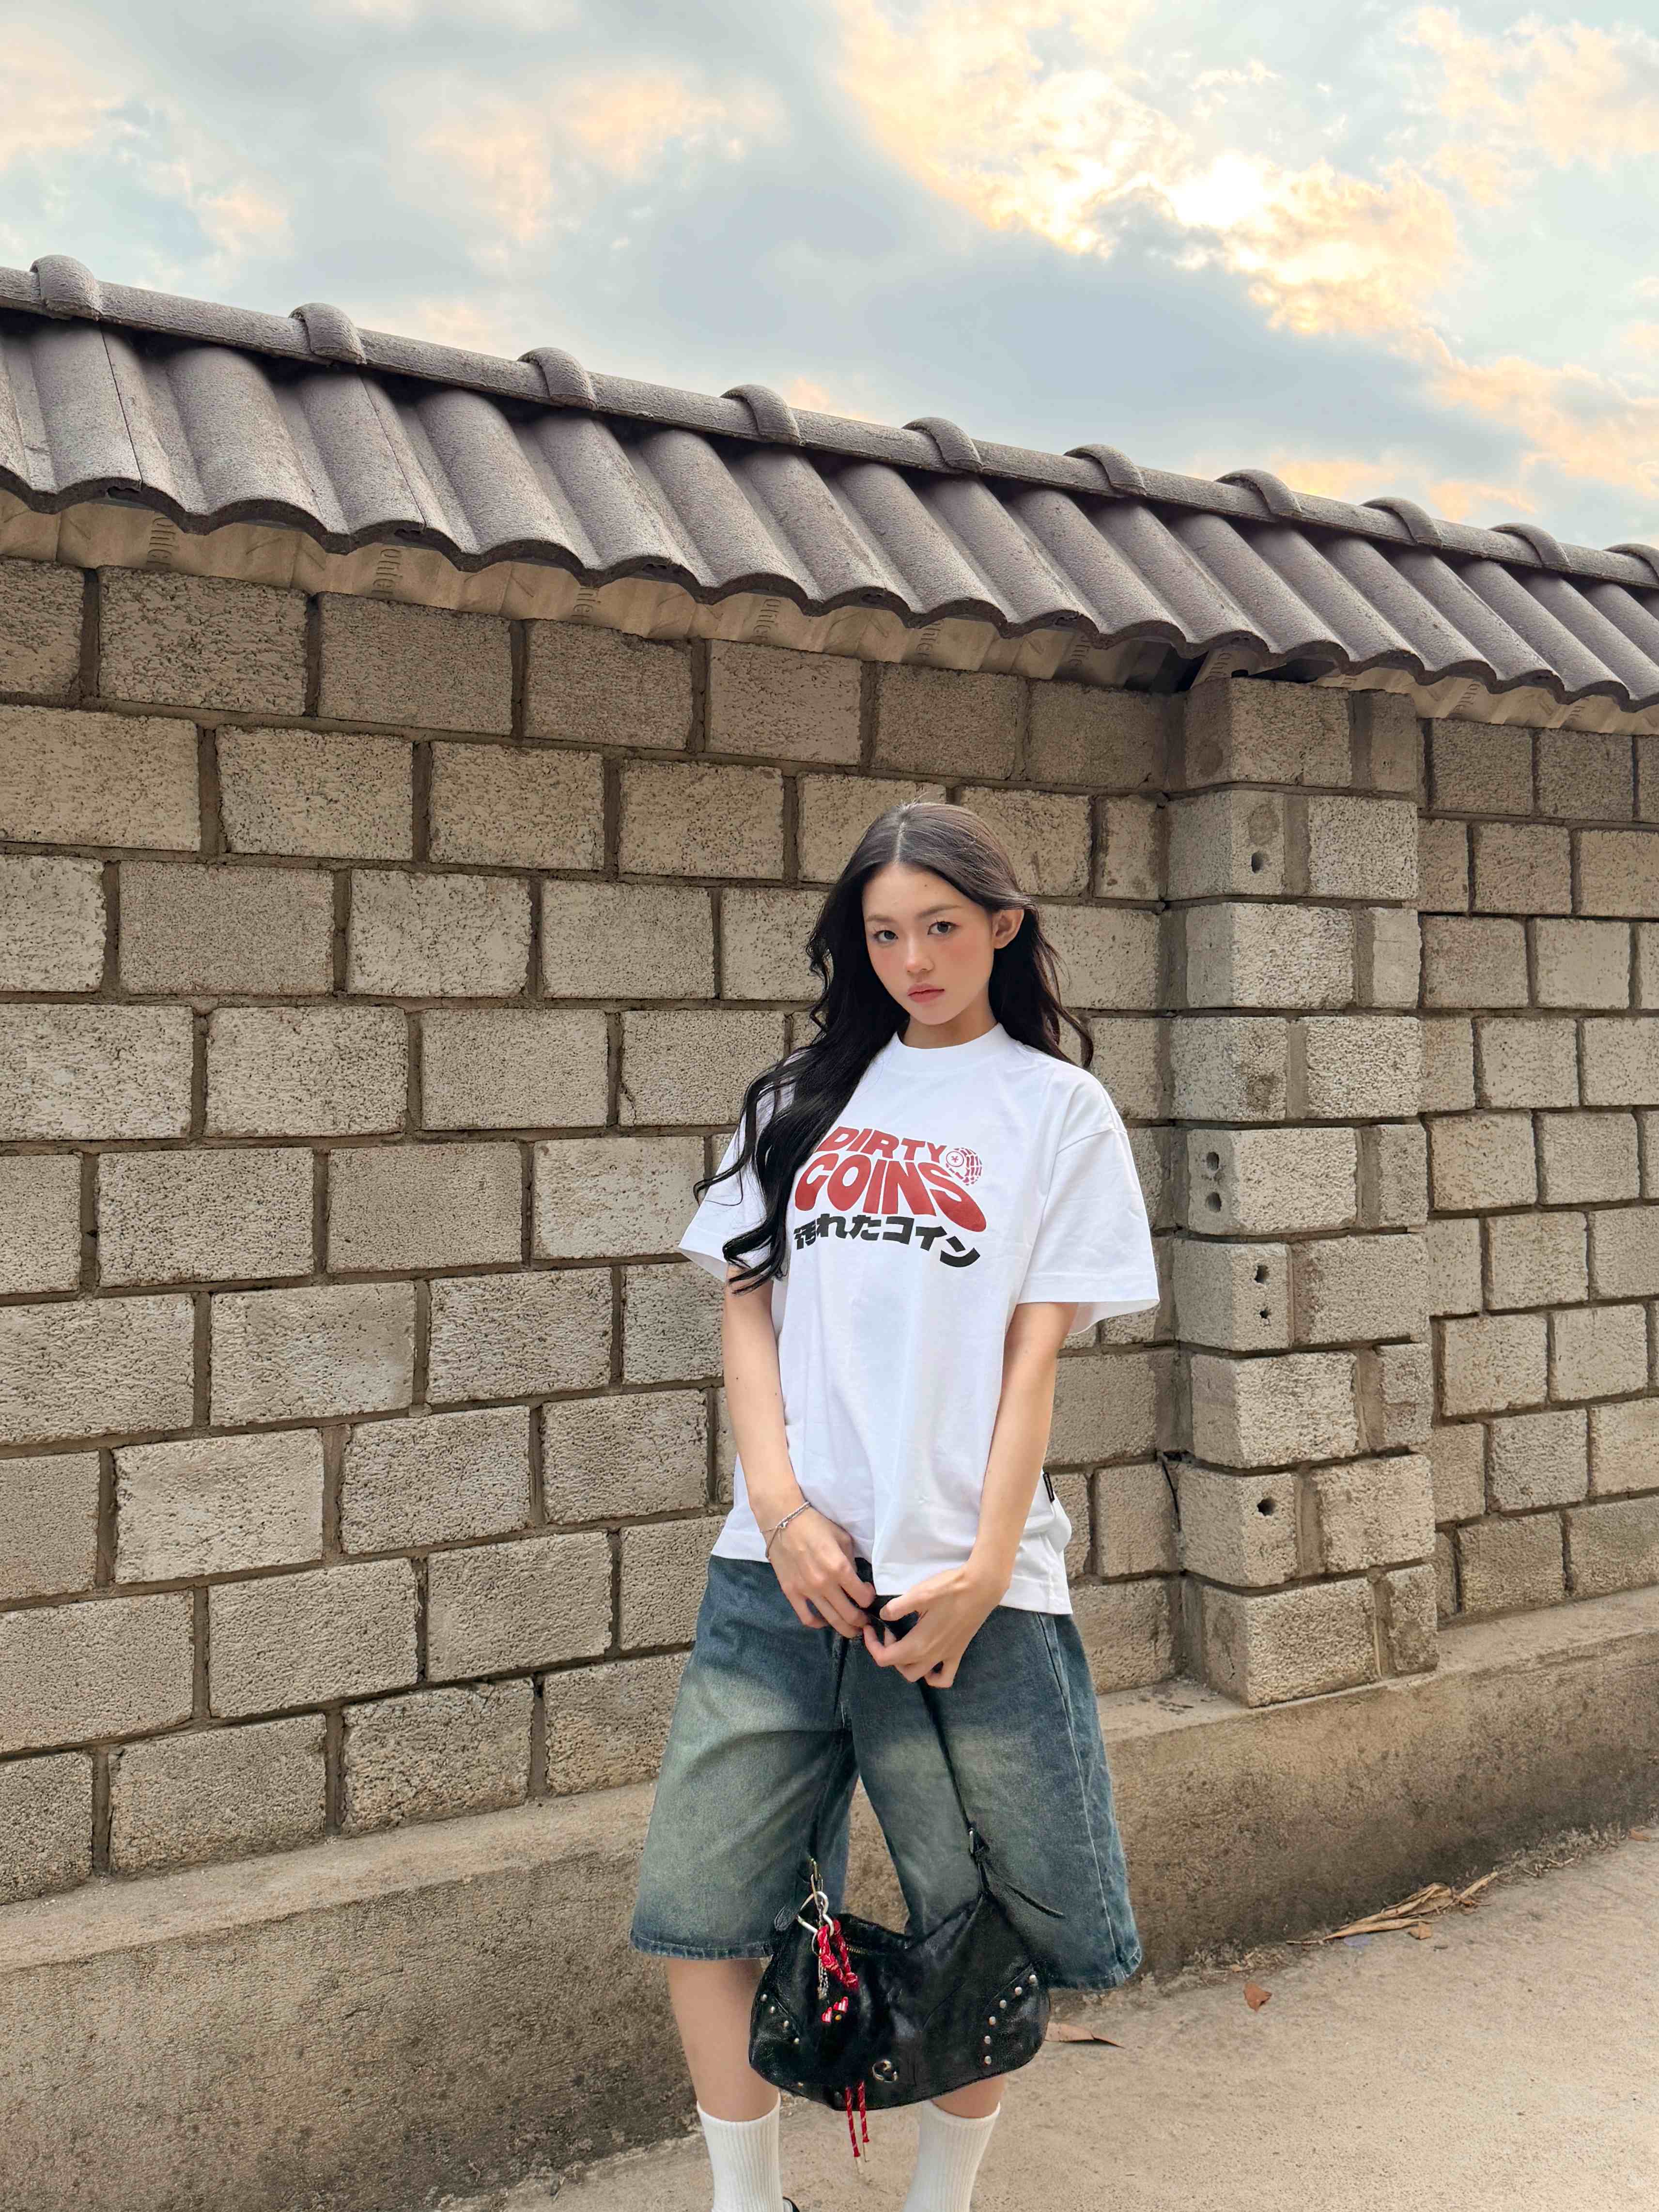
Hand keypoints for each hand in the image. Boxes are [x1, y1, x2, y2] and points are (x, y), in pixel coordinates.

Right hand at [768, 1506, 875, 1635]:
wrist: (783, 1521)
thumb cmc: (815, 1525)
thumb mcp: (842, 1538)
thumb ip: (851, 1561)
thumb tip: (856, 1579)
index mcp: (839, 1568)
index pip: (862, 1596)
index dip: (869, 1599)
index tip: (868, 1594)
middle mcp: (824, 1583)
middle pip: (849, 1615)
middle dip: (861, 1621)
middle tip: (865, 1620)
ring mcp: (806, 1591)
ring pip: (831, 1620)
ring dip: (845, 1628)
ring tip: (852, 1628)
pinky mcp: (791, 1593)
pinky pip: (806, 1617)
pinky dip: (818, 1624)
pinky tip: (825, 1622)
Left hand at [862, 1560, 1008, 1686]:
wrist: (981, 1588)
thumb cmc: (949, 1589)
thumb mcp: (918, 1593)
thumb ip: (896, 1608)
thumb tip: (883, 1616)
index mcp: (918, 1643)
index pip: (885, 1658)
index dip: (872, 1645)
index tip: (870, 1627)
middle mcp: (931, 1656)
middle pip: (899, 1667)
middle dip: (888, 1652)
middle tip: (890, 1630)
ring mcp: (946, 1657)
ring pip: (918, 1675)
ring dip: (906, 1665)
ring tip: (904, 1643)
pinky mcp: (958, 1653)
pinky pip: (944, 1677)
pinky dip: (933, 1676)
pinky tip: (928, 1662)